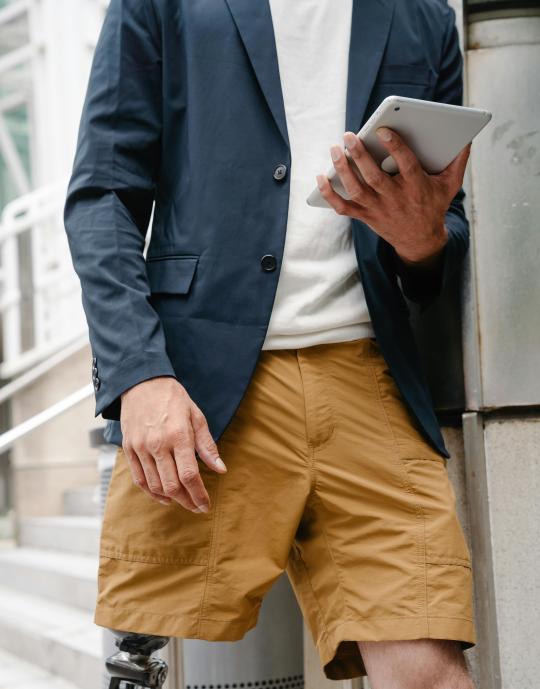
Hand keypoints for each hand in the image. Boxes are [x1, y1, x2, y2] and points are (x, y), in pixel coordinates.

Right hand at [120, 377, 226, 510]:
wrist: (141, 383)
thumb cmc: (173, 399)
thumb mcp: (196, 416)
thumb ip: (207, 446)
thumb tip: (220, 469)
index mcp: (178, 435)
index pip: (189, 475)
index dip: (199, 494)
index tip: (206, 505)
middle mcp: (158, 444)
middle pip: (172, 485)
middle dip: (187, 501)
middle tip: (197, 507)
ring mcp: (140, 448)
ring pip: (155, 485)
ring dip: (171, 499)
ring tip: (183, 501)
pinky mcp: (129, 449)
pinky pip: (139, 479)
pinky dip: (152, 492)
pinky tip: (163, 496)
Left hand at [316, 127, 471, 263]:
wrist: (420, 240)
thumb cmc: (433, 205)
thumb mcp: (450, 185)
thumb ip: (458, 161)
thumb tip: (466, 137)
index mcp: (416, 187)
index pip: (405, 164)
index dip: (394, 147)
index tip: (382, 130)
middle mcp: (395, 198)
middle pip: (374, 177)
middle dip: (360, 156)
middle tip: (348, 136)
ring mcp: (378, 209)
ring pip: (357, 190)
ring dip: (343, 171)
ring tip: (335, 150)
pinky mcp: (366, 217)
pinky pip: (344, 208)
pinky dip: (330, 195)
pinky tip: (320, 178)